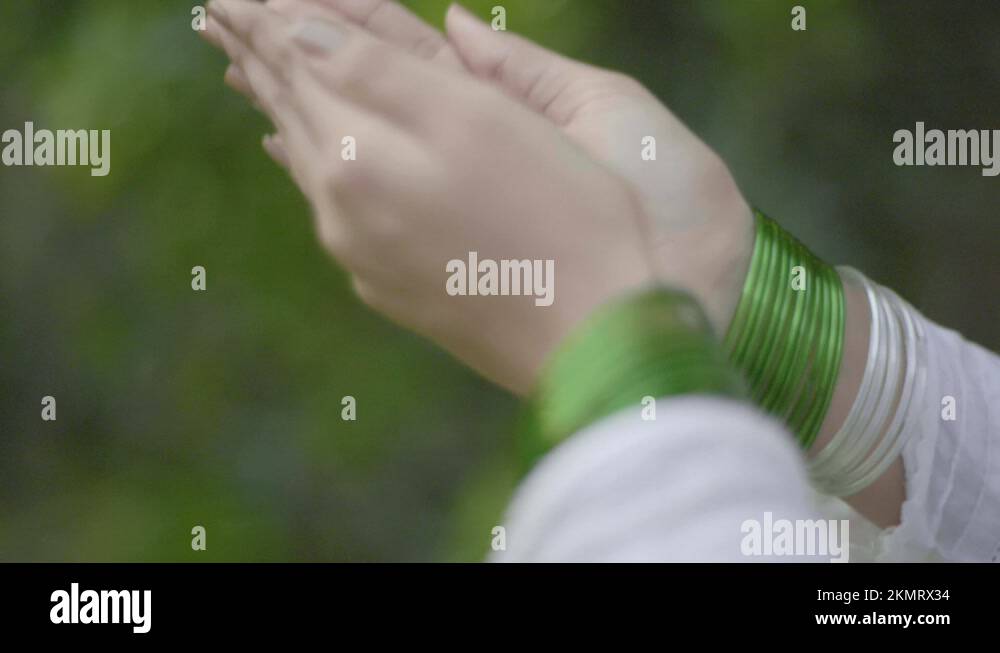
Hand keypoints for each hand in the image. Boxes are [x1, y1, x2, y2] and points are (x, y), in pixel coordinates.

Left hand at [202, 0, 653, 392]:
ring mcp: (364, 257)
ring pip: (307, 163)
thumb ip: (380, 73)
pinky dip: (311, 167)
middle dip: (259, 60)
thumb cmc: (560, 218)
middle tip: (216, 18)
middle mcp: (346, 211)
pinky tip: (302, 161)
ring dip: (280, 111)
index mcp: (361, 156)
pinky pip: (330, 210)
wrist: (597, 341)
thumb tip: (298, 32)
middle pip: (292, 114)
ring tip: (251, 75)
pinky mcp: (392, 287)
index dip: (265, 19)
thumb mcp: (477, 120)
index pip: (299, 65)